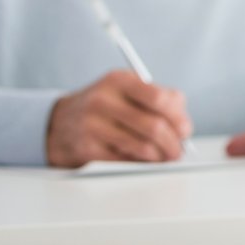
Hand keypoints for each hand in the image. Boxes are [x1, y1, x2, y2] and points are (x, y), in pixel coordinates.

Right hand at [46, 70, 190, 166]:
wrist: (59, 122)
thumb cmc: (105, 106)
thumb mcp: (126, 90)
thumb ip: (159, 100)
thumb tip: (184, 127)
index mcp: (119, 80)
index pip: (159, 98)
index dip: (178, 117)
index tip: (185, 130)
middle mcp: (103, 100)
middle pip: (153, 126)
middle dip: (173, 143)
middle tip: (179, 152)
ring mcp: (92, 125)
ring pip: (141, 147)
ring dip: (160, 157)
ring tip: (165, 158)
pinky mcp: (86, 148)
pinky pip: (124, 161)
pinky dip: (140, 164)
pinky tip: (144, 161)